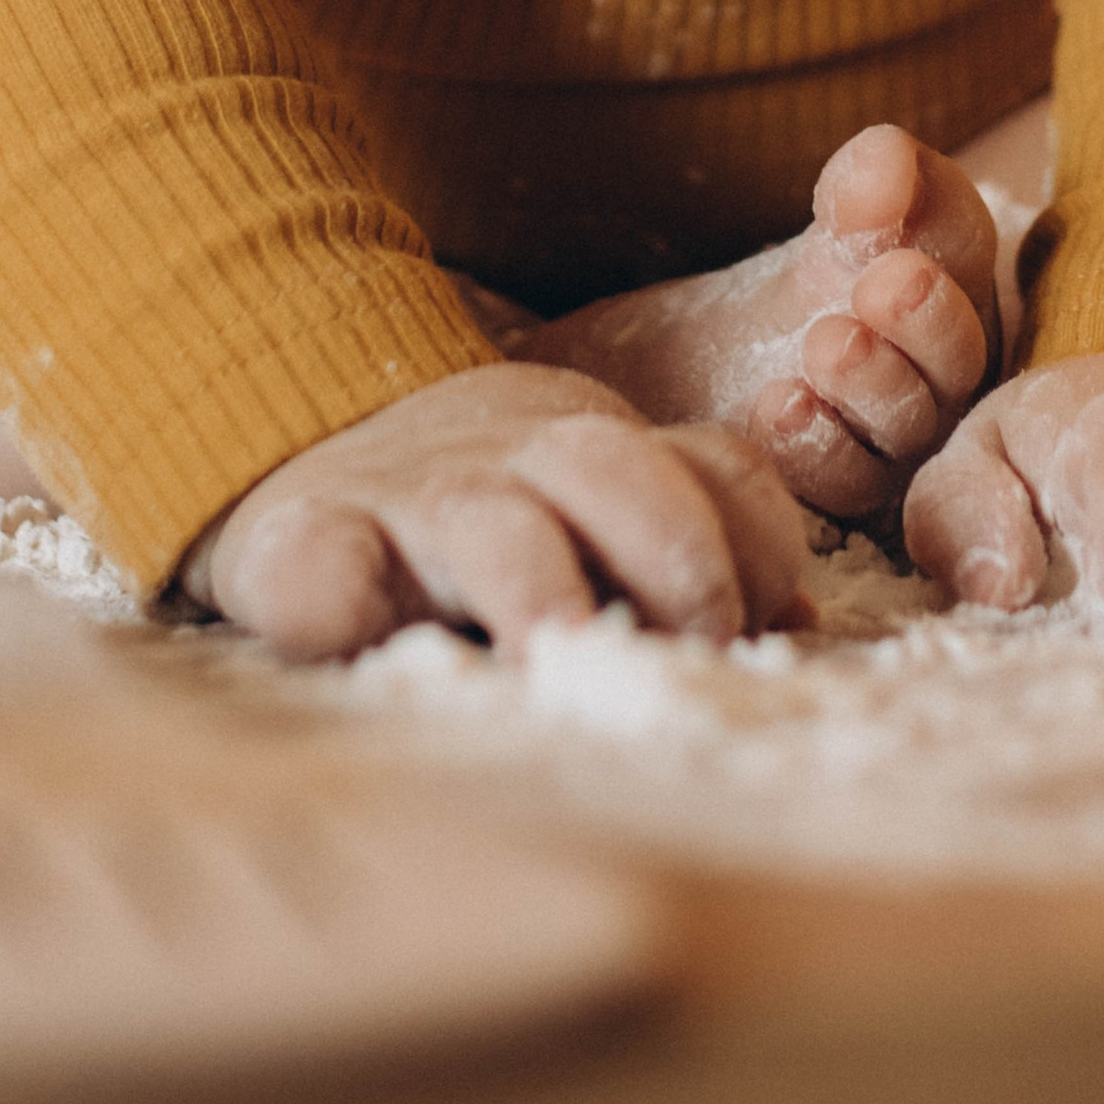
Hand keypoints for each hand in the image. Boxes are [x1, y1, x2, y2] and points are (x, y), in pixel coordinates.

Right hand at [185, 362, 811, 660]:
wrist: (308, 451)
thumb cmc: (486, 517)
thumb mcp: (593, 514)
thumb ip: (688, 556)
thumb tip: (801, 627)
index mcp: (600, 459)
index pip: (714, 470)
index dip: (757, 544)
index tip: (767, 625)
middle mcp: (513, 465)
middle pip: (614, 467)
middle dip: (677, 553)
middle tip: (693, 646)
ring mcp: (408, 503)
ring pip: (488, 518)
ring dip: (538, 585)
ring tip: (560, 653)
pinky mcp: (302, 544)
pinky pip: (324, 562)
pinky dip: (346, 597)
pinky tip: (368, 640)